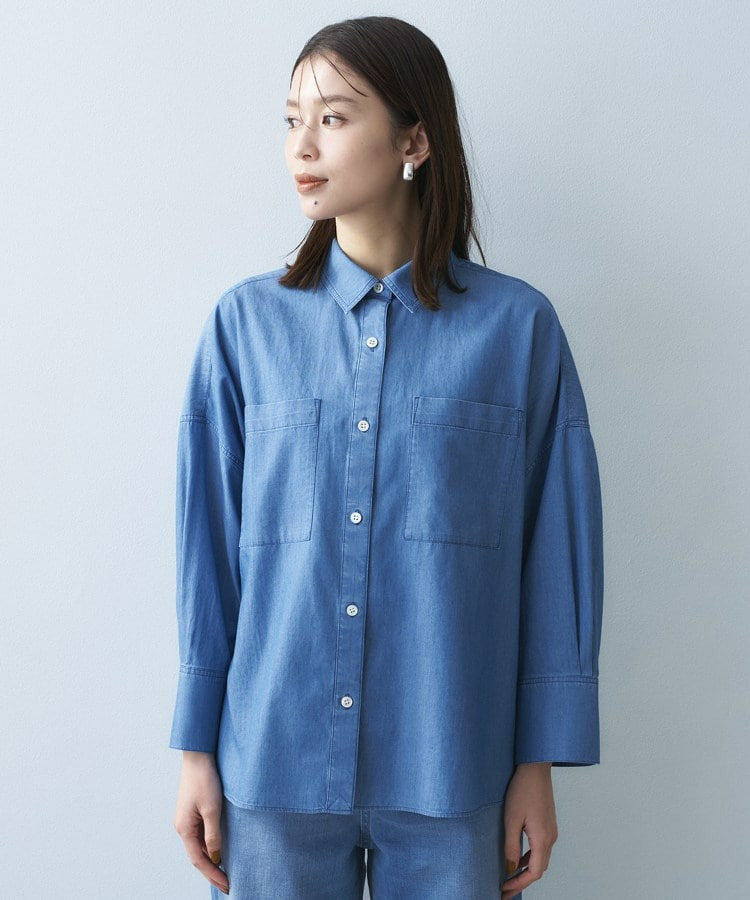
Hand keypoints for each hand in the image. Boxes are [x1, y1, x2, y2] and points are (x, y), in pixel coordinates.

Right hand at [173, 751, 229, 894]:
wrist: (198, 756)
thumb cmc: (204, 780)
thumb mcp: (212, 809)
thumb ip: (213, 834)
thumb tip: (215, 856)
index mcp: (184, 828)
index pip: (199, 860)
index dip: (213, 874)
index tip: (227, 885)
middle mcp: (183, 826)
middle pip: (197, 856)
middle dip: (212, 871)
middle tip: (228, 883)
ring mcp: (187, 819)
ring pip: (199, 846)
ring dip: (211, 859)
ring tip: (225, 871)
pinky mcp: (192, 811)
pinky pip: (201, 835)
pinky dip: (209, 845)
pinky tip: (219, 848)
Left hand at [501, 762, 557, 898]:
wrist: (536, 768)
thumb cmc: (523, 790)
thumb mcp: (511, 819)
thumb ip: (511, 845)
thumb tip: (510, 867)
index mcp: (542, 839)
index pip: (534, 872)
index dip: (519, 884)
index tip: (505, 890)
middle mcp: (551, 838)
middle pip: (539, 869)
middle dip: (522, 881)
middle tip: (505, 888)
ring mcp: (551, 831)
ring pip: (540, 859)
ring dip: (526, 870)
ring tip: (509, 876)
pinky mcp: (548, 824)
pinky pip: (540, 848)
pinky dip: (529, 857)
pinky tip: (517, 857)